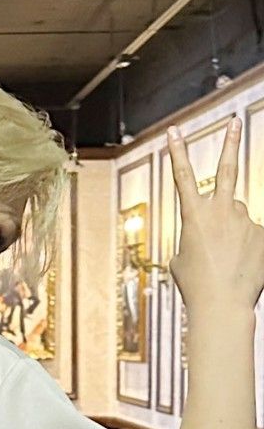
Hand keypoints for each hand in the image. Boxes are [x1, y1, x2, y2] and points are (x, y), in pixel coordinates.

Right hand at [168, 116, 263, 314]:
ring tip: (227, 261)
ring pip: (239, 217)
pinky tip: (242, 267)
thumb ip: (193, 238)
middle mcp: (220, 210)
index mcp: (193, 215)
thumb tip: (208, 233)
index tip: (175, 131)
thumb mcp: (181, 261)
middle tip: (235, 124)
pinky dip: (248, 250)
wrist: (222, 304)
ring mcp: (245, 220)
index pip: (183, 176)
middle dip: (230, 143)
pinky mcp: (263, 233)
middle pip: (227, 169)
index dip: (177, 151)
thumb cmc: (196, 286)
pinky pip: (254, 236)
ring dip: (234, 233)